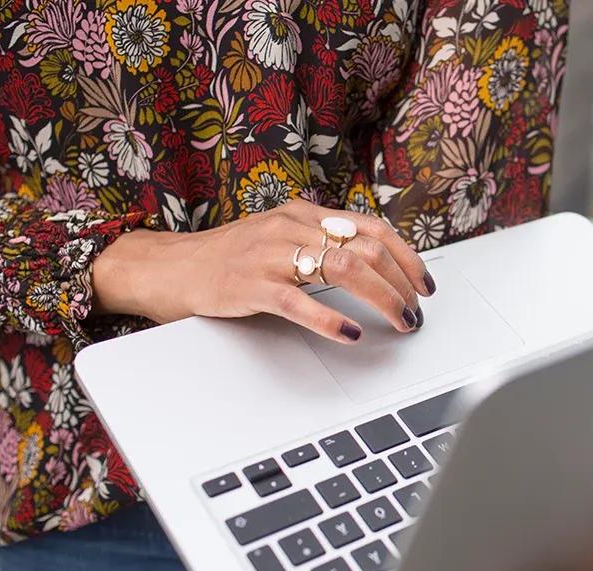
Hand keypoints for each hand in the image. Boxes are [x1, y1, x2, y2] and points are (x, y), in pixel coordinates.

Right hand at [92, 200, 435, 342]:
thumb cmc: (229, 258)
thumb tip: (376, 266)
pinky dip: (330, 319)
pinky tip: (350, 333)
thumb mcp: (281, 239)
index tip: (425, 284)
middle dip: (401, 284)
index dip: (407, 257)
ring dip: (381, 299)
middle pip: (365, 250)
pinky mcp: (249, 285)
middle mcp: (291, 227)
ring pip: (342, 269)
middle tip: (415, 312)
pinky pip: (298, 301)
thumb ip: (322, 244)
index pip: (371, 228)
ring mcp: (270, 255)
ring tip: (398, 321)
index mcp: (304, 214)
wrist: (168, 267)